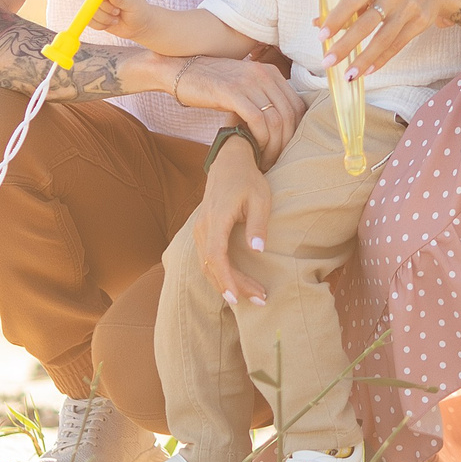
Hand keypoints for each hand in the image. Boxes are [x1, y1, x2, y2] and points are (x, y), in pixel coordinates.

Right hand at [88, 0, 140, 39]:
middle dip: (106, 7)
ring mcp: (96, 0)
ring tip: (116, 18)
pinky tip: (110, 23)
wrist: (138, 26)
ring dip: (104, 18)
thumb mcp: (133, 4)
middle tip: (118, 11)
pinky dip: (100, 25)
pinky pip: (89, 20)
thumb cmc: (138, 10)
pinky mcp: (92, 12)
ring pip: (90, 9)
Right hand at [171, 56, 305, 158]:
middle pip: (289, 114)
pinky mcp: (231, 92)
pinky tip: (254, 149)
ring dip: (273, 146)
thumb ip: (264, 97)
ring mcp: (248, 82)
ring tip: (264, 160)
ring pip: (276, 119)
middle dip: (286, 143)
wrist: (180, 70)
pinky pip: (257, 119)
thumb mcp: (244, 85)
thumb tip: (283, 124)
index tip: (287, 149)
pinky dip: (260, 139)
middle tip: (277, 160)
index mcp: (271, 72)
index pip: (298, 105)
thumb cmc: (212, 84)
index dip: (296, 132)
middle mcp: (263, 74)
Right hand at [193, 139, 271, 306]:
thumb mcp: (260, 198)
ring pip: (207, 266)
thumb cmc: (247, 179)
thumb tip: (258, 249)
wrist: (229, 162)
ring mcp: (200, 230)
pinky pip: (207, 259)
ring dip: (227, 283)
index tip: (238, 297)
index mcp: (216, 218)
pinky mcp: (203, 232)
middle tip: (260, 299)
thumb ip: (257, 224)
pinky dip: (221, 274)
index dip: (226, 279)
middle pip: (211, 266)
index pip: (216, 256)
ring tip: (253, 295)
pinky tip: (237, 283)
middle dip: (234, 287)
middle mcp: (203, 227)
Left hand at [318, 0, 460, 77]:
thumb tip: (318, 22)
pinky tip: (368, 70)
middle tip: (328, 61)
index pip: (352, 0)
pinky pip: (397, 45)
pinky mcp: (420, 23)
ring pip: (383, 39)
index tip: (321, 34)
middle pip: (367, 23)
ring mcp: (409, 9)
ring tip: (348, 74)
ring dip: (363, 59)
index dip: (336, 18)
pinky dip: (381, 59)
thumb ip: (350, 4)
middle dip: (345, 44)